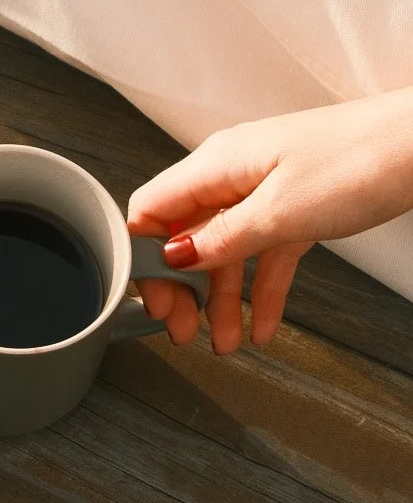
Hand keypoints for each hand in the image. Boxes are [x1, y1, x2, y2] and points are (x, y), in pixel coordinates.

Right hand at [126, 88, 412, 352]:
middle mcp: (232, 174)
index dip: (145, 258)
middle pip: (184, 235)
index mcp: (216, 164)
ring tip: (225, 341)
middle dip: (180, 287)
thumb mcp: (280, 211)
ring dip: (221, 298)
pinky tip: (262, 323)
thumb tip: (176, 255)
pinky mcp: (295, 206)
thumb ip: (223, 237)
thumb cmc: (356, 161)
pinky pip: (264, 252)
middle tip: (184, 330)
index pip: (152, 210)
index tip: (154, 301)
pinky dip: (261, 288)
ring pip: (225, 249)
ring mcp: (263, 190)